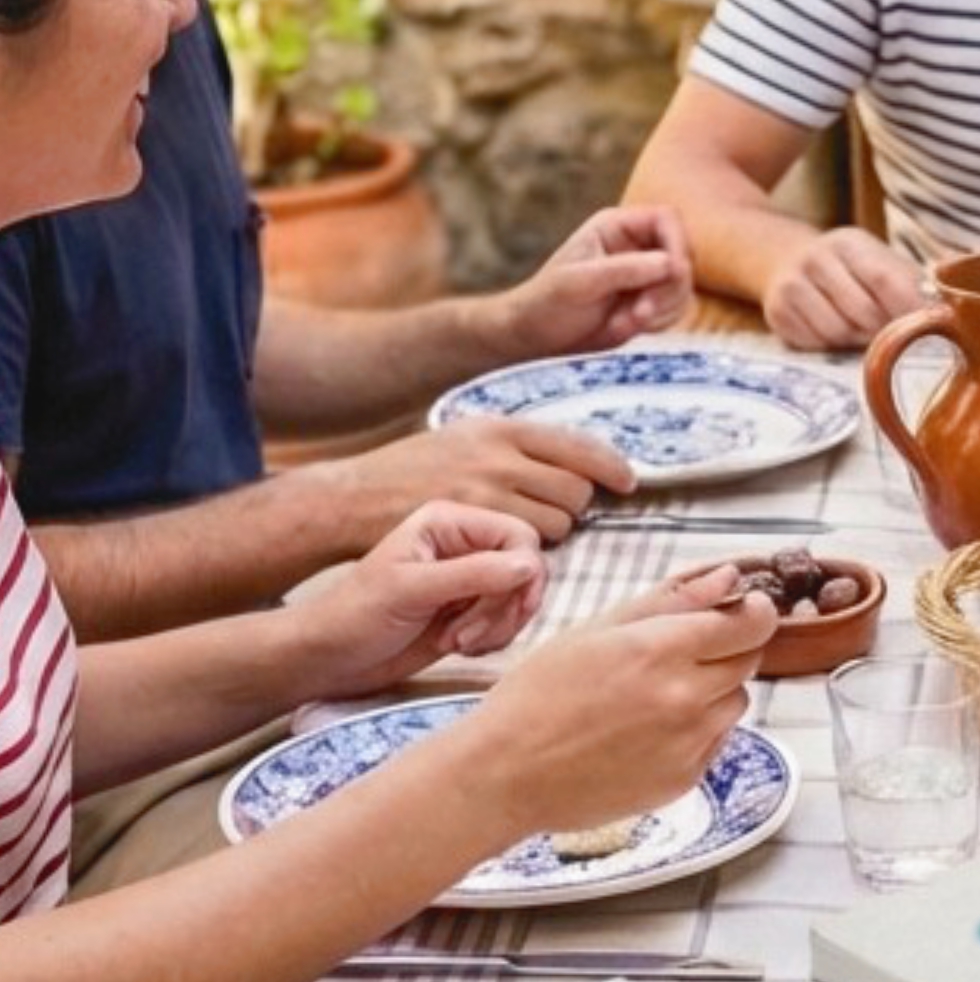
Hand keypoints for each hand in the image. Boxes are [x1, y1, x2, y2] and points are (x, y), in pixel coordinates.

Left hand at [289, 502, 548, 697]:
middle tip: (466, 635)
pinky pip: (509, 622)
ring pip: (521, 598)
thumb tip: (532, 566)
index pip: (520, 536)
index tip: (504, 607)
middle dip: (505, 607)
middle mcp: (465, 545)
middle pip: (527, 569)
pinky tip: (457, 647)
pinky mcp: (470, 611)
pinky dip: (493, 640)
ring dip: (497, 627)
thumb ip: (474, 574)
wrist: (329, 658)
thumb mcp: (412, 590)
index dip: (524, 573)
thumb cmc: (356, 616)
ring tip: (455, 642)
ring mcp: (470, 579)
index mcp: (449, 522)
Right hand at [319, 417, 635, 549]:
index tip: (628, 481)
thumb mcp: (462, 439)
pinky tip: (503, 552)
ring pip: (559, 522)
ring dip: (551, 534)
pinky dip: (526, 554)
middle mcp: (499, 455)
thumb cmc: (406, 474)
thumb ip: (511, 447)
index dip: (611, 466)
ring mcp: (486, 491)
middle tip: (554, 516)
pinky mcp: (472, 526)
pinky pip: (528, 547)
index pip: (579, 444)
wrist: (349, 499)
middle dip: (574, 505)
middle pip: (577, 487)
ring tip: (520, 535)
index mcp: (500, 428)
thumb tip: (565, 459)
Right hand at [452, 564, 778, 840]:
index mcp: (660, 650)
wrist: (505, 774)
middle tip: (680, 653)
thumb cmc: (537, 697)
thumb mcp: (597, 629)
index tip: (746, 607)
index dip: (754, 611)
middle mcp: (684, 699)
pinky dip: (697, 730)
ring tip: (655, 695)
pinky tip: (648, 729)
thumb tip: (728, 577)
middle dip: (728, 648)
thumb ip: (671, 599)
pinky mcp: (685, 779)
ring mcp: (688, 744)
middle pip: (749, 660)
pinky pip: (716, 741)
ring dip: (714, 691)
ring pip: (736, 701)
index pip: (752, 623)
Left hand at [489, 206, 694, 357]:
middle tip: (641, 312)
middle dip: (668, 288)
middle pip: (682, 256)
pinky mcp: (649, 302)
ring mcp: (645, 276)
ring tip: (624, 322)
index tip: (675, 271)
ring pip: (683, 287)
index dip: (677, 242)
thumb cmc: (548, 302)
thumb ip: (626, 269)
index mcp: (617, 227)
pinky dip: (658, 323)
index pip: (667, 220)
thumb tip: (672, 263)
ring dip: (662, 310)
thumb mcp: (581, 282)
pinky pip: (675, 310)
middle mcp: (636, 247)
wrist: (536, 336)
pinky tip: (626, 327)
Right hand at [761, 227, 924, 350]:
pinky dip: (829, 345)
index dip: (909, 310)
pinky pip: (814, 343)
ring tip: (860, 329)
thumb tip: (954, 296)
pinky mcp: (776, 311)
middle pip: (864, 313)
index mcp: (851, 243)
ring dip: (856, 340)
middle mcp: (817, 258)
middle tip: (892, 334)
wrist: (784, 258)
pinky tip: (832, 330)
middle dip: (884, 331)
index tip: (929, 329)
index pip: (886, 280)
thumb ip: (912, 280)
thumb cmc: (850, 270)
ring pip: (838, 332)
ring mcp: (792, 284)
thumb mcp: (878, 260)